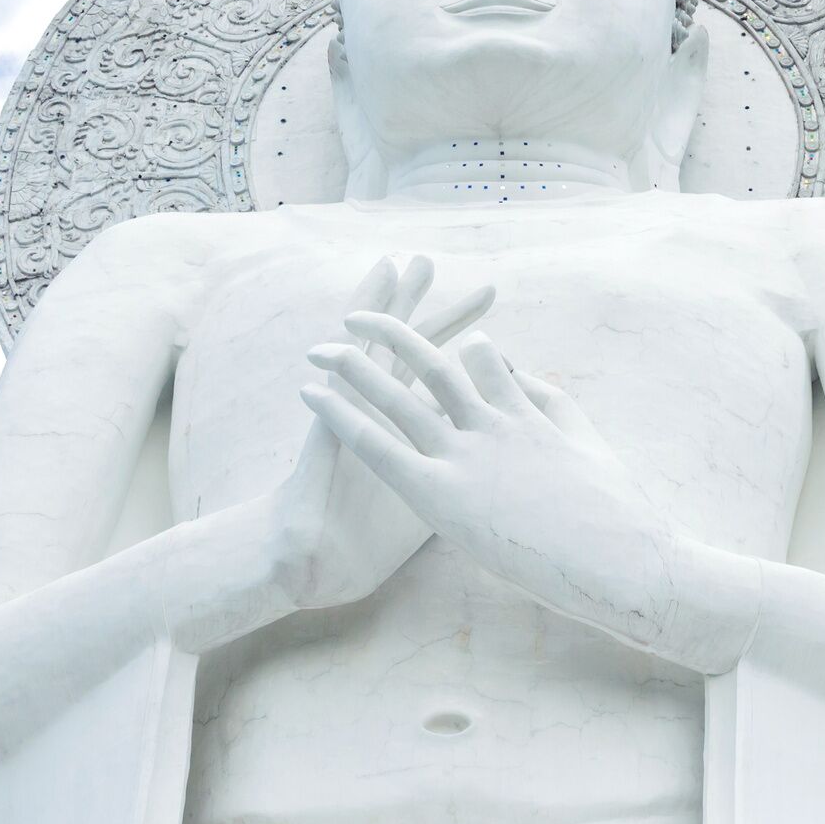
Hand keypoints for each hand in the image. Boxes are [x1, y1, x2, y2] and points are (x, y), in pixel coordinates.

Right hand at [256, 257, 492, 613]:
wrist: (314, 561)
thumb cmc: (367, 547)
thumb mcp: (439, 517)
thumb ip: (468, 489)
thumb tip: (509, 486)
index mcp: (427, 444)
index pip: (459, 394)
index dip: (486, 367)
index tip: (510, 343)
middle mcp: (396, 421)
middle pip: (431, 358)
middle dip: (454, 321)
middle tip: (485, 283)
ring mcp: (364, 415)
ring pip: (386, 347)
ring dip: (399, 305)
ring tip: (409, 261)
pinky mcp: (336, 420)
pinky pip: (349, 363)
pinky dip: (355, 335)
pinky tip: (362, 303)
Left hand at [300, 313, 749, 671]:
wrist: (624, 561)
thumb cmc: (618, 518)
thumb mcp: (590, 448)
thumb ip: (555, 406)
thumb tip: (528, 376)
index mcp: (530, 415)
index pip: (487, 361)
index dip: (457, 346)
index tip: (433, 337)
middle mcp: (491, 424)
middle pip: (432, 362)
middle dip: (393, 333)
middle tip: (359, 316)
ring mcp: (466, 456)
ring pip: (397, 394)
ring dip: (354, 365)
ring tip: (318, 347)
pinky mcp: (442, 495)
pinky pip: (378, 445)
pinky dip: (341, 416)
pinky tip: (311, 394)